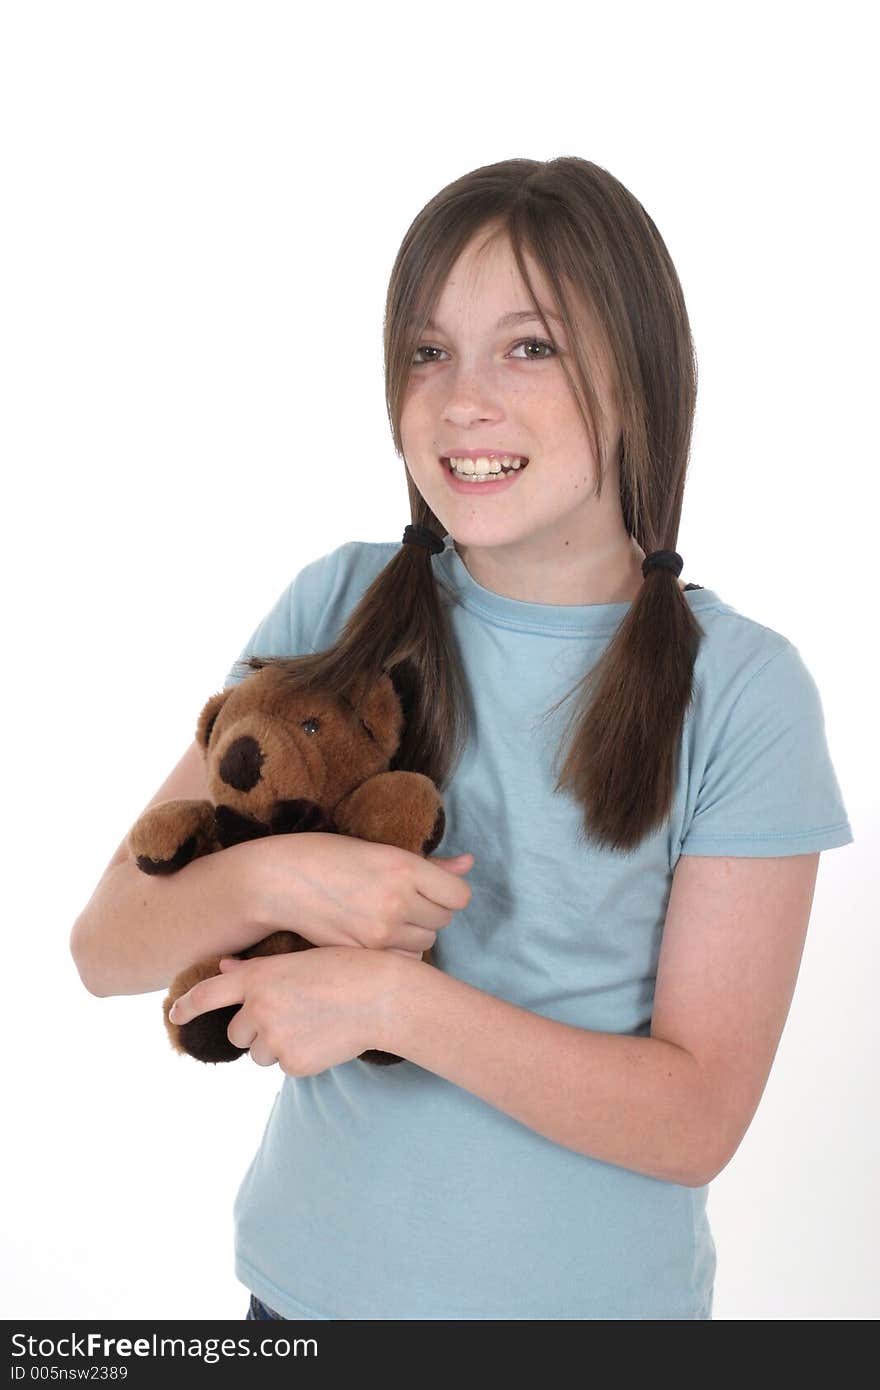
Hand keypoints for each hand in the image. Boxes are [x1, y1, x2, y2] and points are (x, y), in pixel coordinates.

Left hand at [167, 948, 398, 1075]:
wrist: (382, 996)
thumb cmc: (346, 968)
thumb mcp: (298, 959)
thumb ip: (256, 970)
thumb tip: (225, 968)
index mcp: (257, 978)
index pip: (207, 994)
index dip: (187, 1006)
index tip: (174, 1015)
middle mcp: (258, 1009)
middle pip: (237, 1033)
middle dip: (255, 1030)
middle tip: (291, 1016)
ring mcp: (274, 1039)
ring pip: (260, 1054)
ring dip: (277, 1046)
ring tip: (313, 1025)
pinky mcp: (293, 1063)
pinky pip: (285, 1067)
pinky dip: (300, 1058)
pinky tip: (325, 1039)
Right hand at [249, 833, 473, 958]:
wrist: (278, 881)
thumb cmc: (328, 856)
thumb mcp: (380, 850)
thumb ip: (429, 865)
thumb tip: (469, 863)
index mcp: (404, 867)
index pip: (459, 895)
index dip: (449, 892)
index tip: (432, 889)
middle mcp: (396, 900)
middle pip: (443, 921)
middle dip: (429, 913)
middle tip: (403, 901)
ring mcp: (380, 931)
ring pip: (425, 943)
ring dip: (414, 934)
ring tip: (386, 918)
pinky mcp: (364, 953)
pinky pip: (403, 960)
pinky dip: (397, 953)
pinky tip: (377, 938)